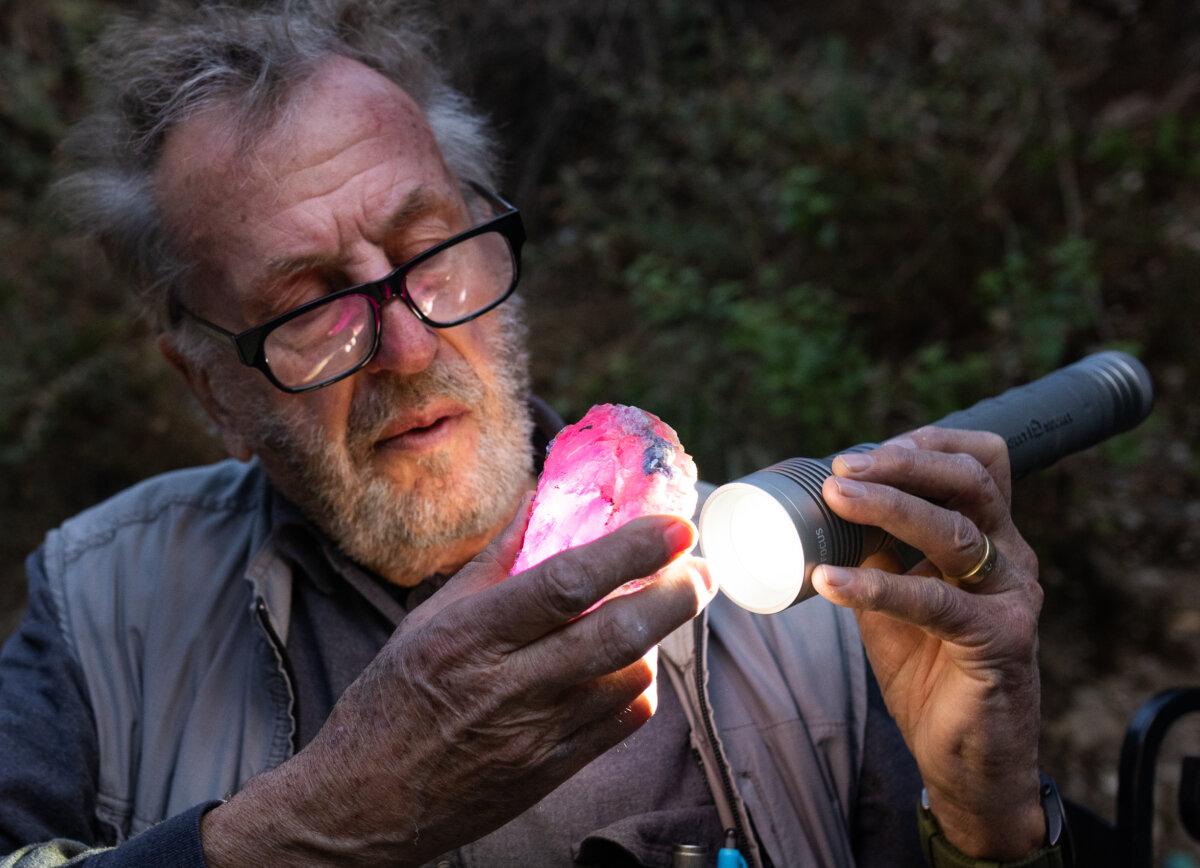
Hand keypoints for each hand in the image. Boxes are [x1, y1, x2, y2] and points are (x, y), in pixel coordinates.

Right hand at [202, 501, 714, 866]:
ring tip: (655, 611)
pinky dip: (637, 686)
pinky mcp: (554, 771)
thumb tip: (540, 499)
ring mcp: (538, 733)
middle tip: (701, 569)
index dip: (630, 550)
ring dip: (654, 638)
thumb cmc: (394, 698)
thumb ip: (493, 560)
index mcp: (473, 634)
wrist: (366, 804)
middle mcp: (511, 684)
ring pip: (629, 677)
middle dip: (674, 595)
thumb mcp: (429, 618)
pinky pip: (623, 722)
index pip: (567, 582)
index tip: (675, 525)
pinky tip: (626, 665)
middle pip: (616, 633)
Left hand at [813, 428, 1044, 859]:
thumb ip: (877, 555)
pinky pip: (934, 602)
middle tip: (842, 467)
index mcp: (991, 538)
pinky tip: (829, 581)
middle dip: (903, 464)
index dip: (926, 444)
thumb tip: (826, 512)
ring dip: (889, 508)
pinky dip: (876, 586)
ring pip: (955, 533)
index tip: (863, 452)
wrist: (966, 759)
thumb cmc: (930, 671)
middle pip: (970, 482)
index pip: (979, 464)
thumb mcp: (896, 599)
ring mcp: (1011, 596)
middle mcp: (1011, 557)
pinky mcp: (1000, 639)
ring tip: (835, 498)